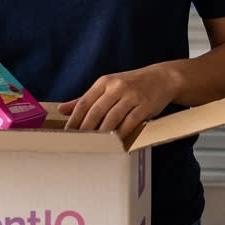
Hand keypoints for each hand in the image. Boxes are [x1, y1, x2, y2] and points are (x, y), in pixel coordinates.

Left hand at [58, 66, 177, 138]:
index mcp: (104, 82)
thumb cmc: (131, 85)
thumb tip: (62, 110)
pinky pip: (130, 122)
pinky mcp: (145, 105)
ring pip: (112, 118)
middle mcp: (116, 87)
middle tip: (78, 144)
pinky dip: (122, 133)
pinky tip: (116, 142)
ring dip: (102, 133)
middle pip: (96, 111)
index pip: (84, 102)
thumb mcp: (108, 87)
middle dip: (86, 129)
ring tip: (94, 145)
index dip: (74, 119)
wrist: (162, 78)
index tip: (67, 134)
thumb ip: (86, 99)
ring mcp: (131, 96)